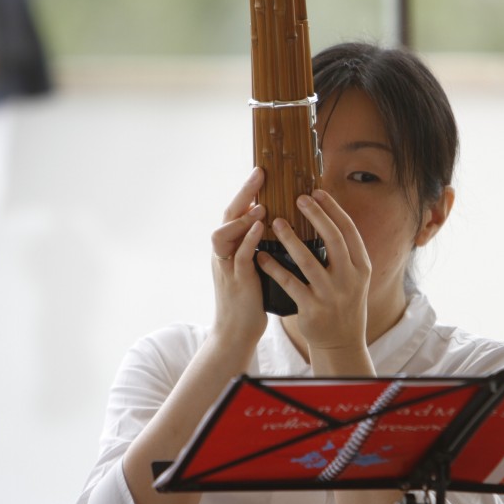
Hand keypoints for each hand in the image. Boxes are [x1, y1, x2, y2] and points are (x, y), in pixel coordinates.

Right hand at [210, 168, 267, 345]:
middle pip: (228, 215)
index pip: (237, 212)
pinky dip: (247, 239)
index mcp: (231, 247)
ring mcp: (226, 266)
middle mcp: (224, 252)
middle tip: (259, 173)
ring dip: (242, 217)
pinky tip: (260, 227)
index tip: (262, 172)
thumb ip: (260, 245)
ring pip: (224, 234)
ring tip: (260, 203)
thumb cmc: (251, 298)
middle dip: (243, 193)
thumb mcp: (255, 266)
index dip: (247, 192)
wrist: (237, 331)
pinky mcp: (235, 281)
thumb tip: (280, 223)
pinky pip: (238, 256)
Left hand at [257, 189, 371, 362]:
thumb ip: (346, 252)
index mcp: (362, 267)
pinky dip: (274, 267)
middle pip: (333, 239)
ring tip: (275, 222)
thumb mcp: (354, 277)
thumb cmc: (343, 302)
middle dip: (315, 216)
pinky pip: (289, 283)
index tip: (318, 192)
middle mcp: (349, 279)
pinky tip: (261, 255)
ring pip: (308, 260)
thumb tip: (329, 216)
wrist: (341, 342)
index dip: (334, 209)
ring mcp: (331, 294)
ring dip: (290, 239)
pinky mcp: (312, 309)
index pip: (349, 231)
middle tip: (298, 198)